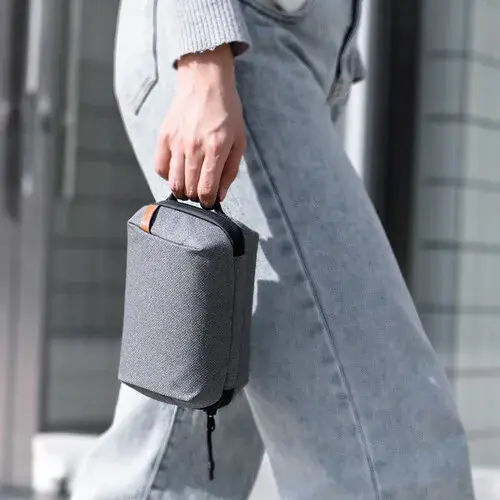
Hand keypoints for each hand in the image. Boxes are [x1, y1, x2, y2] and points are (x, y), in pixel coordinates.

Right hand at [155, 44, 245, 206]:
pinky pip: (160, 167)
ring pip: (173, 182)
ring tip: (189, 185)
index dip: (208, 202)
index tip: (210, 202)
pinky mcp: (164, 136)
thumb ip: (230, 170)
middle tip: (201, 192)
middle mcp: (194, 147)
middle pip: (189, 189)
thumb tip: (221, 195)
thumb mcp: (239, 140)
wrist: (205, 81)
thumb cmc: (227, 111)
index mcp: (216, 149)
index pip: (206, 189)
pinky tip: (178, 171)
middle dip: (196, 197)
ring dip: (182, 190)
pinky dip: (167, 176)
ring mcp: (176, 142)